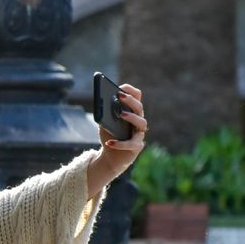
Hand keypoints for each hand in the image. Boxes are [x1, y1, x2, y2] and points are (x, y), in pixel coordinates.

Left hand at [88, 83, 146, 198]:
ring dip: (132, 117)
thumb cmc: (109, 136)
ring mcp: (139, 134)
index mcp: (131, 112)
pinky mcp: (137, 147)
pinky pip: (131, 144)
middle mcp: (138, 121)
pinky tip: (109, 142)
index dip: (131, 91)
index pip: (137, 97)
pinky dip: (120, 143)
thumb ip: (105, 113)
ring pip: (142, 123)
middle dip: (130, 100)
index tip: (121, 87)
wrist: (110, 157)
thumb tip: (102, 102)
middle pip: (139, 107)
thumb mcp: (104, 122)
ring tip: (121, 114)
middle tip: (120, 96)